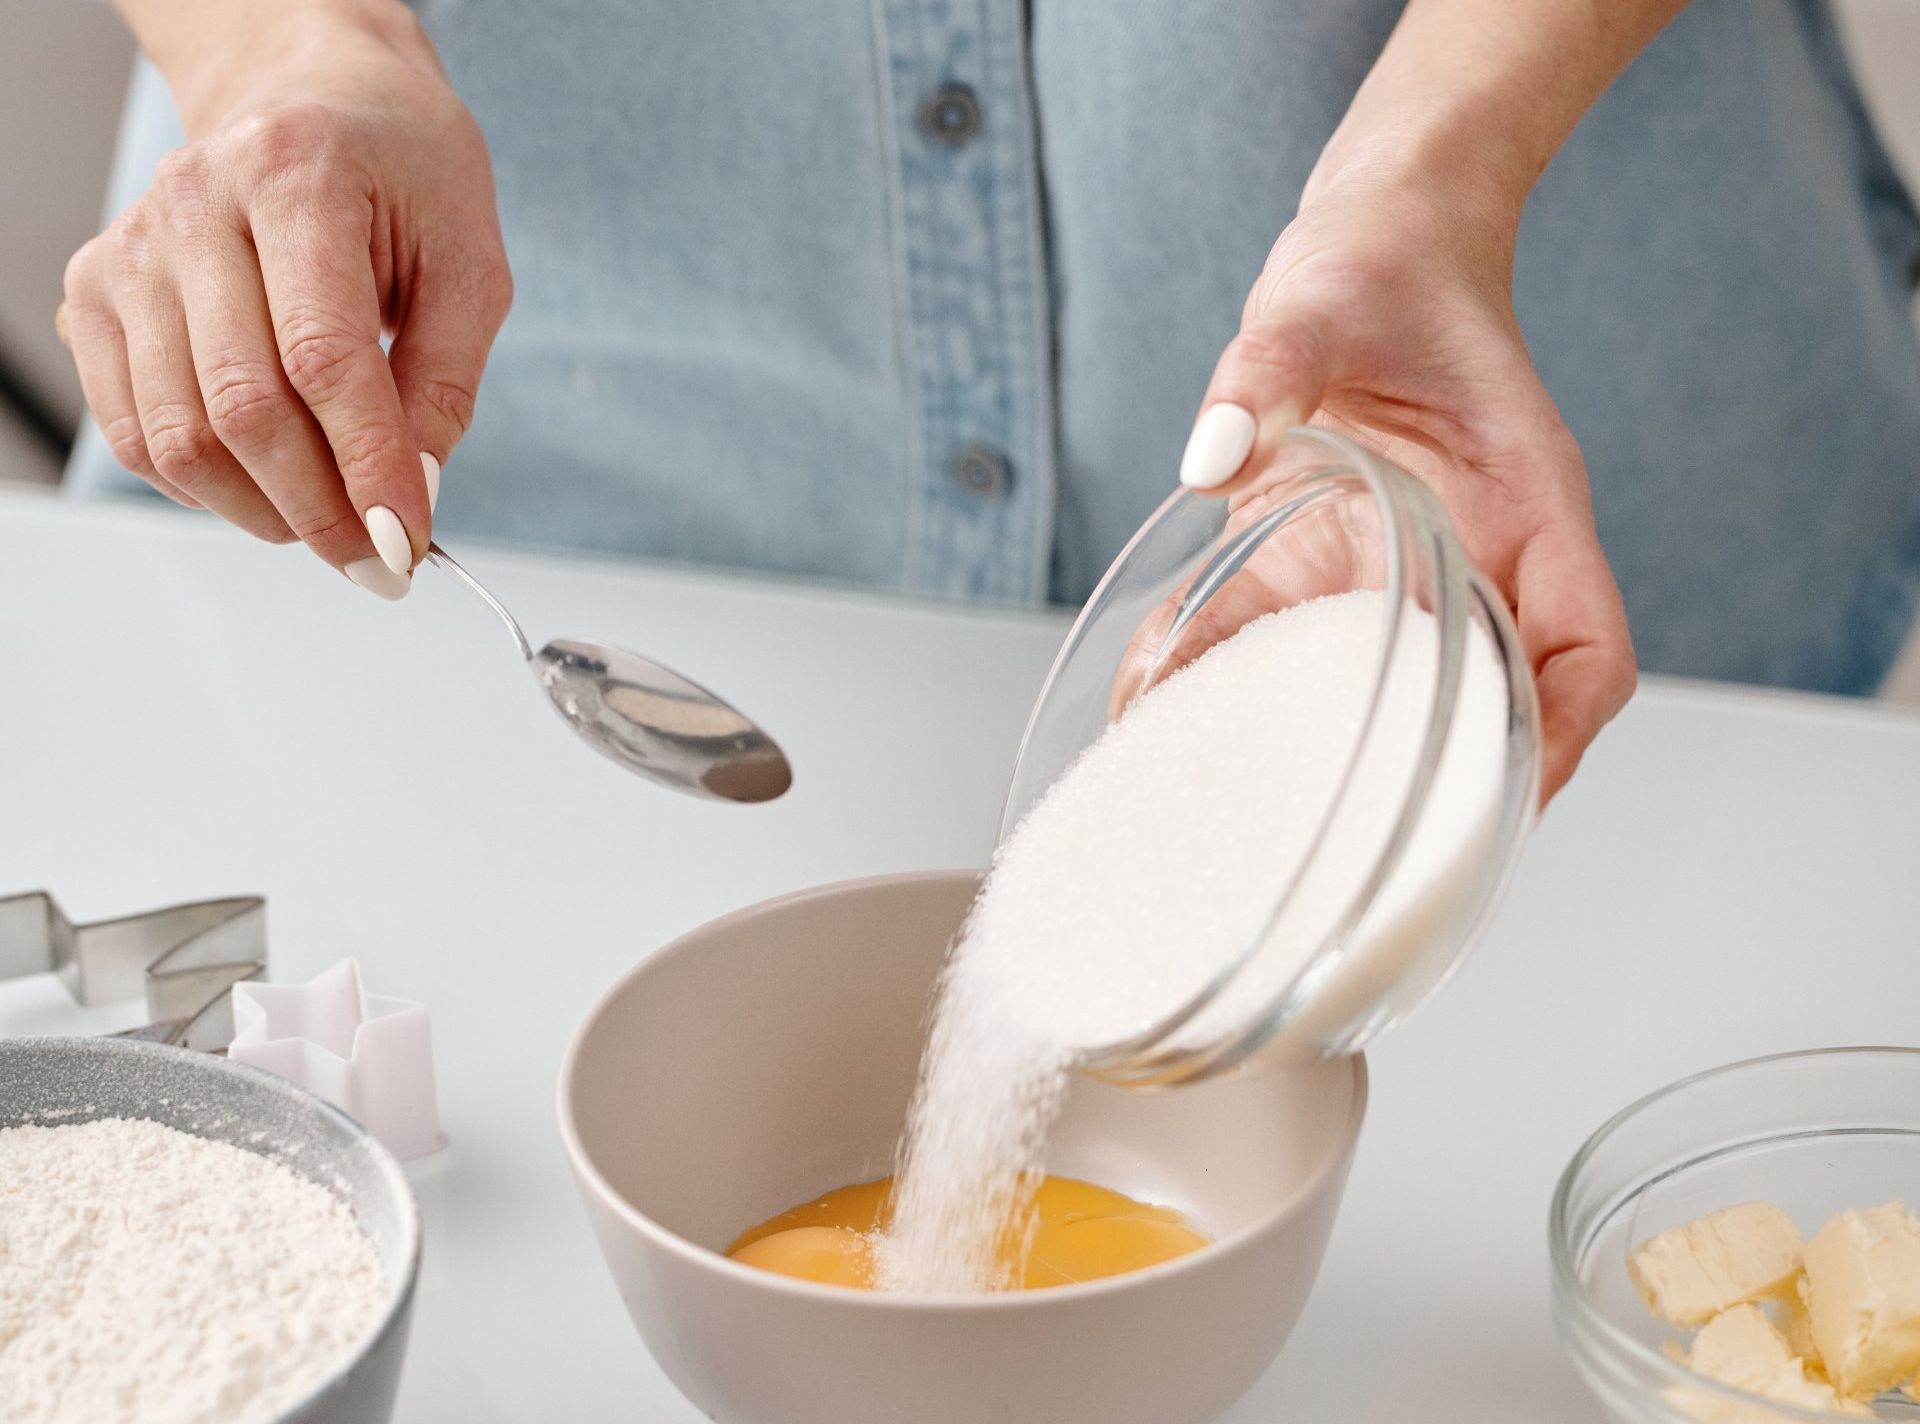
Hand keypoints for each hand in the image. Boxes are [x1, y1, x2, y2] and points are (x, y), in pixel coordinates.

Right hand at [61, 4, 510, 597]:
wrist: (313, 98)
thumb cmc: (400, 171)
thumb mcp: (468, 258)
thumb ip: (445, 380)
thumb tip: (413, 494)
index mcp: (294, 175)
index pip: (321, 356)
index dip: (366, 466)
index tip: (407, 543)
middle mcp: (192, 205)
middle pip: (242, 405)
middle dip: (319, 508)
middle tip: (376, 562)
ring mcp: (132, 251)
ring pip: (177, 434)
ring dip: (263, 510)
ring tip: (331, 527)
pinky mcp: (99, 294)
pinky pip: (136, 430)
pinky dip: (205, 487)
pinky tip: (268, 487)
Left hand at [1176, 158, 1635, 802]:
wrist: (1370, 242)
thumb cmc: (1380, 266)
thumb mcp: (1322, 301)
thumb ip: (1272, 366)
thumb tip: (1215, 448)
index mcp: (1525, 506)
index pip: (1587, 651)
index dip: (1560, 736)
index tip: (1510, 798)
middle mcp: (1476, 558)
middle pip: (1494, 705)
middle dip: (1441, 787)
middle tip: (1364, 860)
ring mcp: (1406, 570)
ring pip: (1391, 691)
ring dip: (1325, 749)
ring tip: (1240, 811)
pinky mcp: (1331, 563)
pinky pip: (1294, 643)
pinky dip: (1239, 682)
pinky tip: (1166, 704)